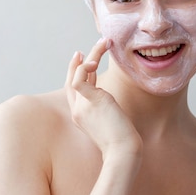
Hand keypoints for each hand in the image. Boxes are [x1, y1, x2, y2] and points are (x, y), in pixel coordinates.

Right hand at [65, 38, 141, 158]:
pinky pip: (79, 79)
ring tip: (105, 42)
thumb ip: (105, 107)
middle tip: (92, 46)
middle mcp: (78, 110)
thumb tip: (108, 95)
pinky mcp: (91, 102)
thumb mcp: (110, 121)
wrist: (123, 152)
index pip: (74, 88)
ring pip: (78, 73)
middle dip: (80, 61)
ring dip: (92, 55)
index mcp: (80, 115)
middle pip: (72, 78)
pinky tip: (95, 58)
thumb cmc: (122, 141)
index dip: (78, 71)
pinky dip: (85, 66)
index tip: (86, 58)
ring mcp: (82, 107)